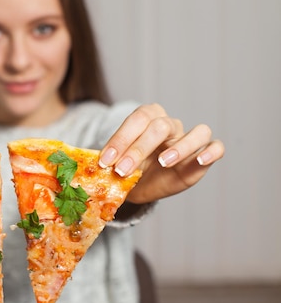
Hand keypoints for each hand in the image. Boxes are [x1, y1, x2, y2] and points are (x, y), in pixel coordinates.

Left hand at [98, 103, 224, 203]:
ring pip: (197, 131)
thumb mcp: (113, 162)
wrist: (140, 185)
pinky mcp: (202, 157)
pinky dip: (211, 151)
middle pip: (160, 127)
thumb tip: (86, 165)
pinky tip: (200, 160)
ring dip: (180, 147)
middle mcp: (169, 124)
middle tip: (121, 170)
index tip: (105, 160)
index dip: (121, 138)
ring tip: (163, 162)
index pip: (137, 119)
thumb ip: (106, 159)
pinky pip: (216, 146)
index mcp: (146, 117)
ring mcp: (189, 138)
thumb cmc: (127, 167)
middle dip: (138, 149)